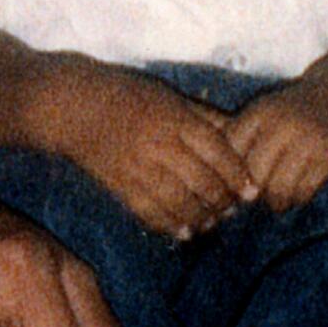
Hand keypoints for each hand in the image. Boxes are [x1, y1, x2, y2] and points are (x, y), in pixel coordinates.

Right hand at [50, 61, 258, 237]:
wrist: (76, 108)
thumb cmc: (129, 95)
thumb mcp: (170, 97)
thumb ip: (204, 116)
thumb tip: (239, 131)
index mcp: (175, 119)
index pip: (216, 151)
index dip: (237, 175)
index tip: (252, 191)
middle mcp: (159, 144)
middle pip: (202, 180)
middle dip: (223, 200)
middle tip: (233, 209)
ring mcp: (138, 167)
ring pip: (179, 201)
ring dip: (201, 217)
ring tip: (212, 221)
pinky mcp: (120, 185)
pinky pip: (149, 212)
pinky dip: (169, 225)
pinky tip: (184, 231)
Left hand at [223, 79, 327, 211]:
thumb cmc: (290, 112)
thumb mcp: (262, 113)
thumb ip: (236, 137)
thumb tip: (213, 179)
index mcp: (260, 113)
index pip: (232, 153)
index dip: (229, 176)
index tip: (232, 186)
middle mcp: (282, 124)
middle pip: (255, 176)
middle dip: (253, 193)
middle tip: (256, 198)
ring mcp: (308, 138)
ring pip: (280, 189)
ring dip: (276, 202)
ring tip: (277, 200)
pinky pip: (305, 191)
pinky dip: (298, 199)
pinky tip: (298, 193)